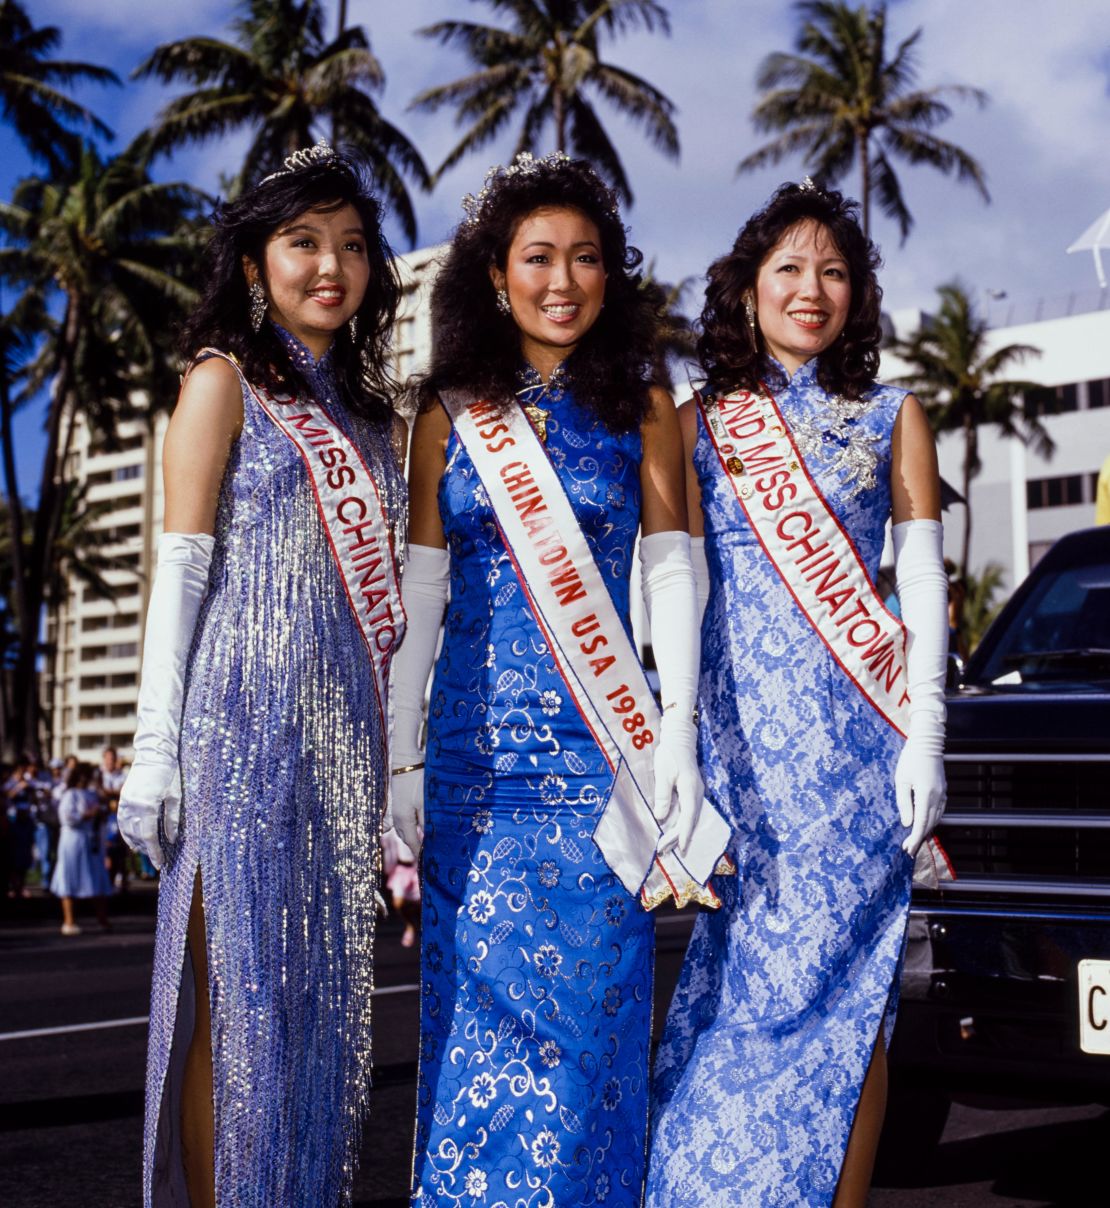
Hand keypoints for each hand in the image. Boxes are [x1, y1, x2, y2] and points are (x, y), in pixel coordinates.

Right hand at [118, 756, 180, 869]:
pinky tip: (133, 840)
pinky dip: (126, 832)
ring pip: (127, 829)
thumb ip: (172, 819)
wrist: (154, 752)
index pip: (148, 836)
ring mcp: (125, 801)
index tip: (160, 863)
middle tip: (157, 860)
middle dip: (146, 849)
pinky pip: (122, 820)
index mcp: (147, 805)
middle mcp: (132, 805)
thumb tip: (171, 839)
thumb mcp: (175, 796)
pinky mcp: (123, 798)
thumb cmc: (170, 772)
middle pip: (136, 835)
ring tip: (147, 851)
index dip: (154, 851)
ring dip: (136, 842)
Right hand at [391, 759, 424, 858]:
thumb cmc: (417, 781)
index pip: (413, 843)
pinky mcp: (398, 803)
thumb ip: (427, 821)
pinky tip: (420, 826)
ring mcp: (397, 810)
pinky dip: (412, 827)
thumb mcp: (426, 802)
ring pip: (405, 830)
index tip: (428, 863)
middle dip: (417, 847)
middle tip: (429, 854)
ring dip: (414, 837)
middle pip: (408, 839)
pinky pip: (405, 821)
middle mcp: (398, 818)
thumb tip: (431, 838)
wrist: (406, 762)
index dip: (420, 853)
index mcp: (404, 821)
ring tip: (426, 843)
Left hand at [652, 714, 703, 856]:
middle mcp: (697, 794)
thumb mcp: (663, 774)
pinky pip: (689, 812)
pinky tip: (674, 830)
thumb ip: (663, 795)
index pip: (689, 817)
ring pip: (690, 817)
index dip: (684, 834)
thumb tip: (662, 818)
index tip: (680, 849)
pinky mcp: (692, 792)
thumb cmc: (670, 754)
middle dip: (678, 837)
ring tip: (668, 847)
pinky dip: (682, 823)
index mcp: (691, 789)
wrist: (681, 740)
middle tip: (664, 851)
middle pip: (690, 820)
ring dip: (680, 832)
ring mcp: (696, 793)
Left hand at [895, 734, 945, 856]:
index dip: (914, 838)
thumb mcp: (901, 780)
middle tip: (908, 849)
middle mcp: (938, 797)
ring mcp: (943, 794)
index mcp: (926, 795)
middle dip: (919, 838)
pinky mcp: (943, 791)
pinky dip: (931, 821)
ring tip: (914, 840)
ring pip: (936, 819)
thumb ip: (904, 802)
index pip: (921, 823)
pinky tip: (923, 825)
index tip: (907, 849)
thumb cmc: (910, 759)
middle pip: (929, 824)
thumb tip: (907, 823)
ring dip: (925, 831)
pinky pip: (939, 811)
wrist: (927, 743)